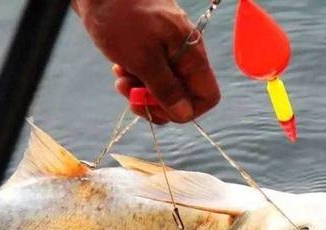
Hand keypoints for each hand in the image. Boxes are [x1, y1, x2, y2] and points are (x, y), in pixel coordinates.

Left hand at [73, 0, 220, 123]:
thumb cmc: (123, 18)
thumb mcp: (143, 59)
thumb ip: (166, 89)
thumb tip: (184, 115)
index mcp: (191, 55)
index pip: (207, 96)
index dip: (186, 110)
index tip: (158, 107)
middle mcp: (184, 55)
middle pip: (182, 97)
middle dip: (155, 102)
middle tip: (132, 94)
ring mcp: (168, 51)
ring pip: (162, 88)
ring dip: (140, 90)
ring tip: (121, 77)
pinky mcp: (151, 48)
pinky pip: (149, 74)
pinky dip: (134, 76)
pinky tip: (119, 66)